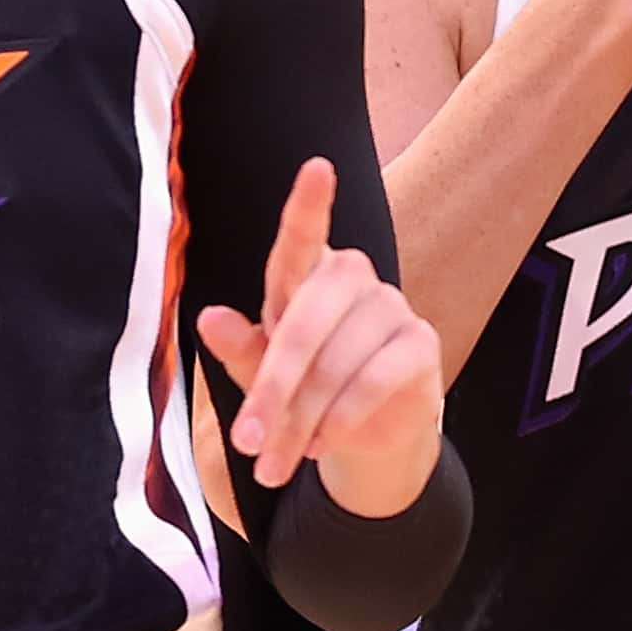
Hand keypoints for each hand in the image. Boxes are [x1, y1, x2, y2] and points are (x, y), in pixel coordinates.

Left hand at [196, 159, 444, 515]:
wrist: (370, 434)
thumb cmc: (306, 389)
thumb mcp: (266, 375)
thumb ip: (242, 350)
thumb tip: (210, 317)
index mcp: (306, 277)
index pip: (303, 239)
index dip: (309, 206)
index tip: (318, 168)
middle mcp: (353, 280)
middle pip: (306, 320)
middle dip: (272, 386)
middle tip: (247, 442)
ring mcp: (392, 308)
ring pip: (337, 363)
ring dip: (302, 421)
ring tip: (277, 462)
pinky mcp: (421, 344)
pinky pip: (374, 380)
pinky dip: (342, 419)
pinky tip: (323, 445)